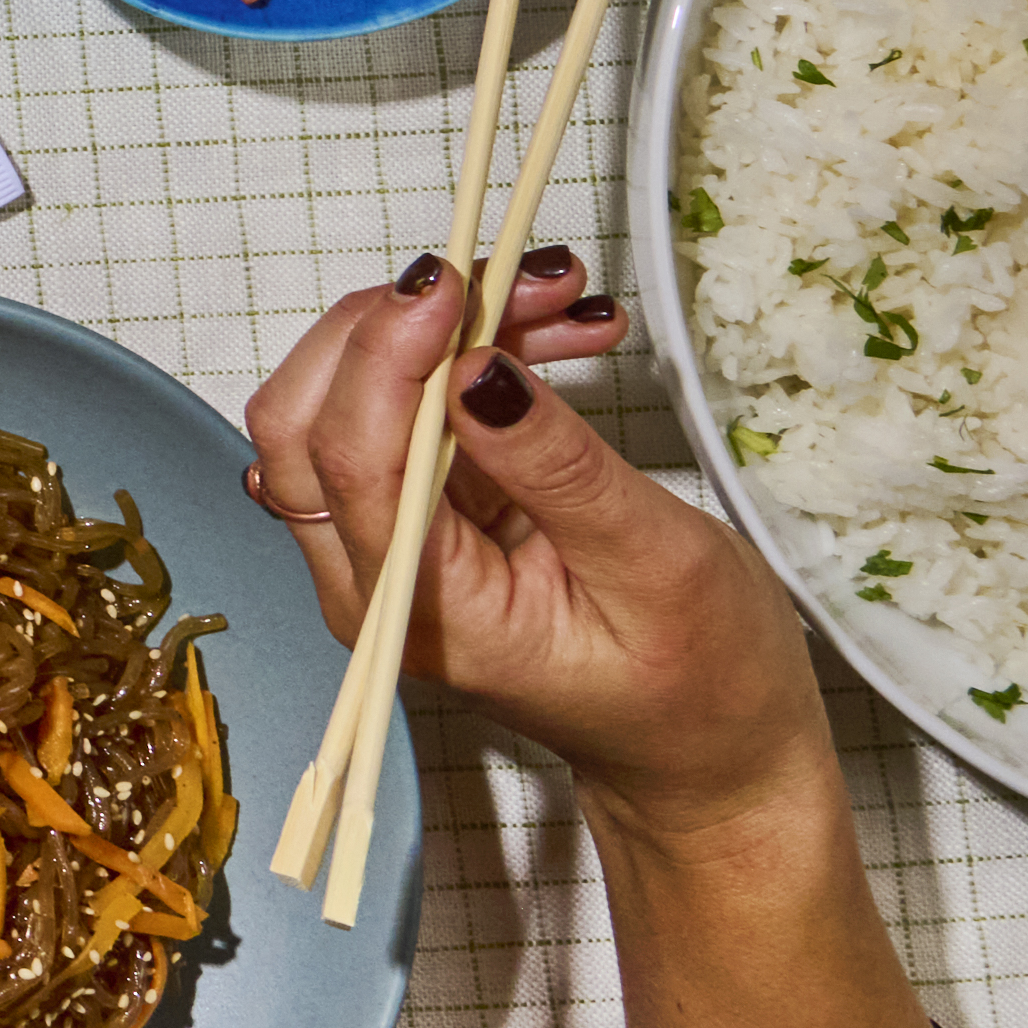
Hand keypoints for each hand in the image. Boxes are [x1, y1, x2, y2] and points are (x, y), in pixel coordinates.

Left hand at [241, 252, 837, 842]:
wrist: (712, 752)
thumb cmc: (701, 689)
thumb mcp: (657, 568)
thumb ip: (559, 469)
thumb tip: (478, 372)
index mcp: (419, 614)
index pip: (347, 460)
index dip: (385, 353)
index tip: (450, 283)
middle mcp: (375, 581)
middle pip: (314, 420)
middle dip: (400, 326)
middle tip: (507, 274)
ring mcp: (392, 547)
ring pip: (362, 401)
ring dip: (446, 328)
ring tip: (558, 294)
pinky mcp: (427, 516)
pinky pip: (417, 412)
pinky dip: (476, 357)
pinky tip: (557, 333)